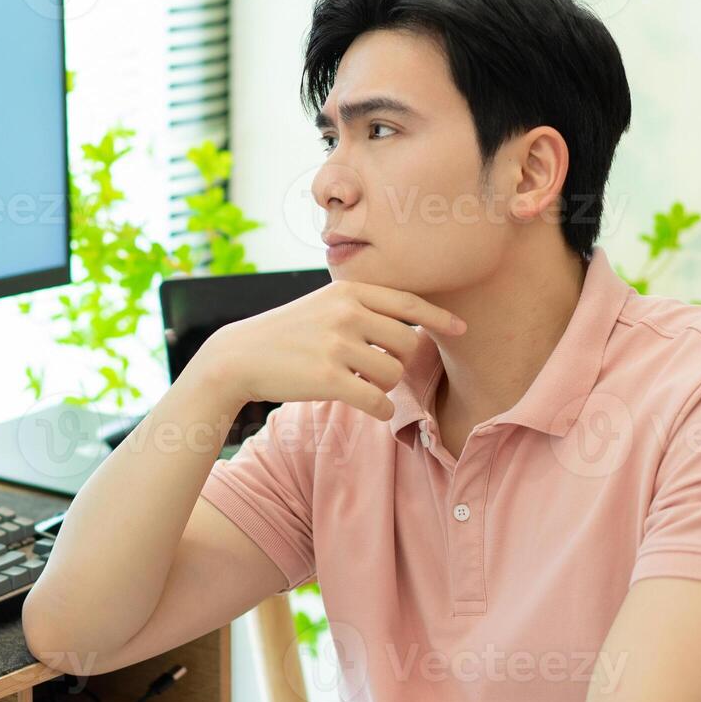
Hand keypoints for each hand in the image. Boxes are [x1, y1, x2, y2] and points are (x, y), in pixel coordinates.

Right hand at [190, 280, 466, 421]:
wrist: (239, 356)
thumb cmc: (286, 333)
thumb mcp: (322, 305)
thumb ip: (360, 307)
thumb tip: (410, 323)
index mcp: (348, 291)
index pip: (408, 303)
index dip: (439, 317)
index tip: (461, 328)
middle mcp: (346, 313)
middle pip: (408, 343)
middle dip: (402, 362)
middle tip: (380, 371)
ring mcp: (336, 345)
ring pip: (394, 374)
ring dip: (386, 387)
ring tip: (363, 387)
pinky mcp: (327, 378)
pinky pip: (378, 401)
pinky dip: (380, 409)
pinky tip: (370, 409)